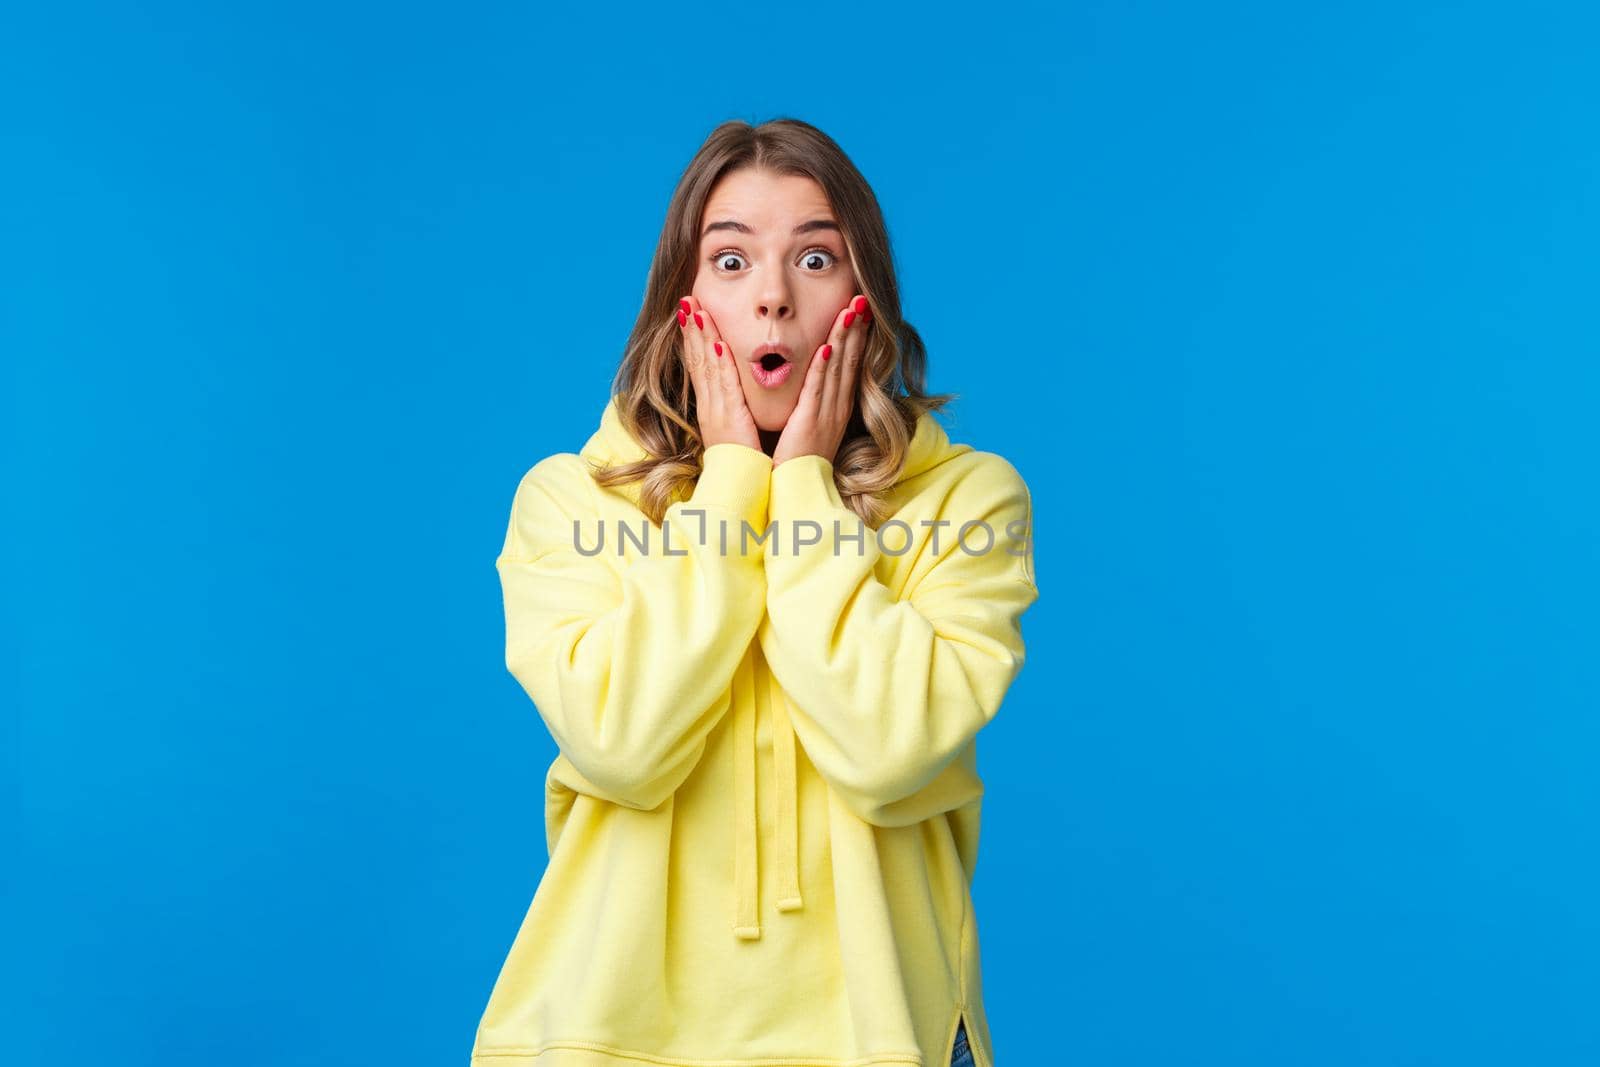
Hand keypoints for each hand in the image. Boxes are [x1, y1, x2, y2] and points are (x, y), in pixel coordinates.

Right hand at [676, 295, 761, 451]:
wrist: (740, 491)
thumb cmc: (744, 464)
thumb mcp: (737, 432)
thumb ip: (736, 413)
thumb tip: (738, 401)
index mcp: (713, 410)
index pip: (701, 367)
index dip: (694, 340)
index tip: (691, 316)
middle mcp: (710, 407)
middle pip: (698, 361)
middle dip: (692, 330)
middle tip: (687, 302)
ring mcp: (717, 412)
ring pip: (707, 366)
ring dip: (702, 337)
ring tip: (695, 310)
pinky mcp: (729, 419)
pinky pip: (725, 386)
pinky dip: (721, 363)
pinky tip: (720, 343)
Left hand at [772, 294, 871, 467]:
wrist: (796, 493)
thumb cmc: (796, 462)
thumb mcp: (808, 428)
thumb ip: (810, 406)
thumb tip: (807, 389)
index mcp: (835, 408)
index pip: (849, 365)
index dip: (855, 337)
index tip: (859, 312)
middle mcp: (836, 408)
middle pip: (850, 360)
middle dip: (856, 328)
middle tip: (862, 299)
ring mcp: (826, 414)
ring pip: (838, 368)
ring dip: (844, 337)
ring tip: (852, 309)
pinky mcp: (810, 422)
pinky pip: (818, 389)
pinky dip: (823, 366)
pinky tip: (826, 345)